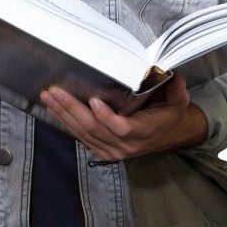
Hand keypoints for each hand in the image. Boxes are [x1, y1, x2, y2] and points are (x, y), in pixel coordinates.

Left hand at [40, 75, 207, 160]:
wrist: (168, 135)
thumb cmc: (169, 115)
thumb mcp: (178, 101)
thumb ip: (176, 90)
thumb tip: (175, 76)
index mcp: (144, 131)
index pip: (122, 128)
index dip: (106, 117)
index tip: (93, 100)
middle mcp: (126, 144)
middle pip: (94, 129)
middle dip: (71, 109)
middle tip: (55, 92)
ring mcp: (112, 150)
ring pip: (84, 133)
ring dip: (64, 114)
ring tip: (49, 98)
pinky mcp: (103, 151)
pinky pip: (82, 138)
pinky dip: (67, 123)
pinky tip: (55, 110)